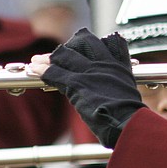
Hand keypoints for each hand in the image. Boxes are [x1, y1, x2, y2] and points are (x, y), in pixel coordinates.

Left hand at [40, 28, 143, 147]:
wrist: (128, 124)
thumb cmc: (131, 119)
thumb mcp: (131, 97)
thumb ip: (119, 91)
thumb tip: (109, 100)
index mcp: (121, 66)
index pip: (110, 43)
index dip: (95, 43)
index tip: (85, 44)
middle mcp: (106, 64)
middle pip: (85, 43)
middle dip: (70, 46)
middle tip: (59, 52)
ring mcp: (91, 71)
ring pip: (65, 56)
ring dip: (49, 59)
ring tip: (37, 60)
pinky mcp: (77, 83)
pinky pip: (56, 73)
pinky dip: (43, 71)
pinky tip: (35, 70)